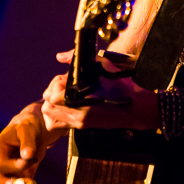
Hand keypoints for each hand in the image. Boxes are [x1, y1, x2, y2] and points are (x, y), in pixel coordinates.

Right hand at [0, 102, 66, 183]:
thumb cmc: (28, 126)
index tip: (30, 161)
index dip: (14, 166)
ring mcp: (8, 174)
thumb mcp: (28, 129)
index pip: (1, 164)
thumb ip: (27, 141)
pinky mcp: (20, 179)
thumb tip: (27, 155)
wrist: (34, 130)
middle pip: (0, 181)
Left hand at [41, 51, 158, 131]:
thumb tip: (60, 56)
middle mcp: (77, 113)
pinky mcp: (82, 127)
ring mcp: (78, 122)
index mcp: (80, 98)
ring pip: (50, 117)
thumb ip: (77, 59)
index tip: (65, 78)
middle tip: (63, 87)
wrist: (136, 107)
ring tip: (63, 97)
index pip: (52, 94)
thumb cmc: (121, 86)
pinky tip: (67, 106)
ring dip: (53, 106)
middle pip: (47, 106)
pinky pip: (59, 125)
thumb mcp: (101, 65)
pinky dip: (58, 116)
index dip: (56, 83)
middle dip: (51, 94)